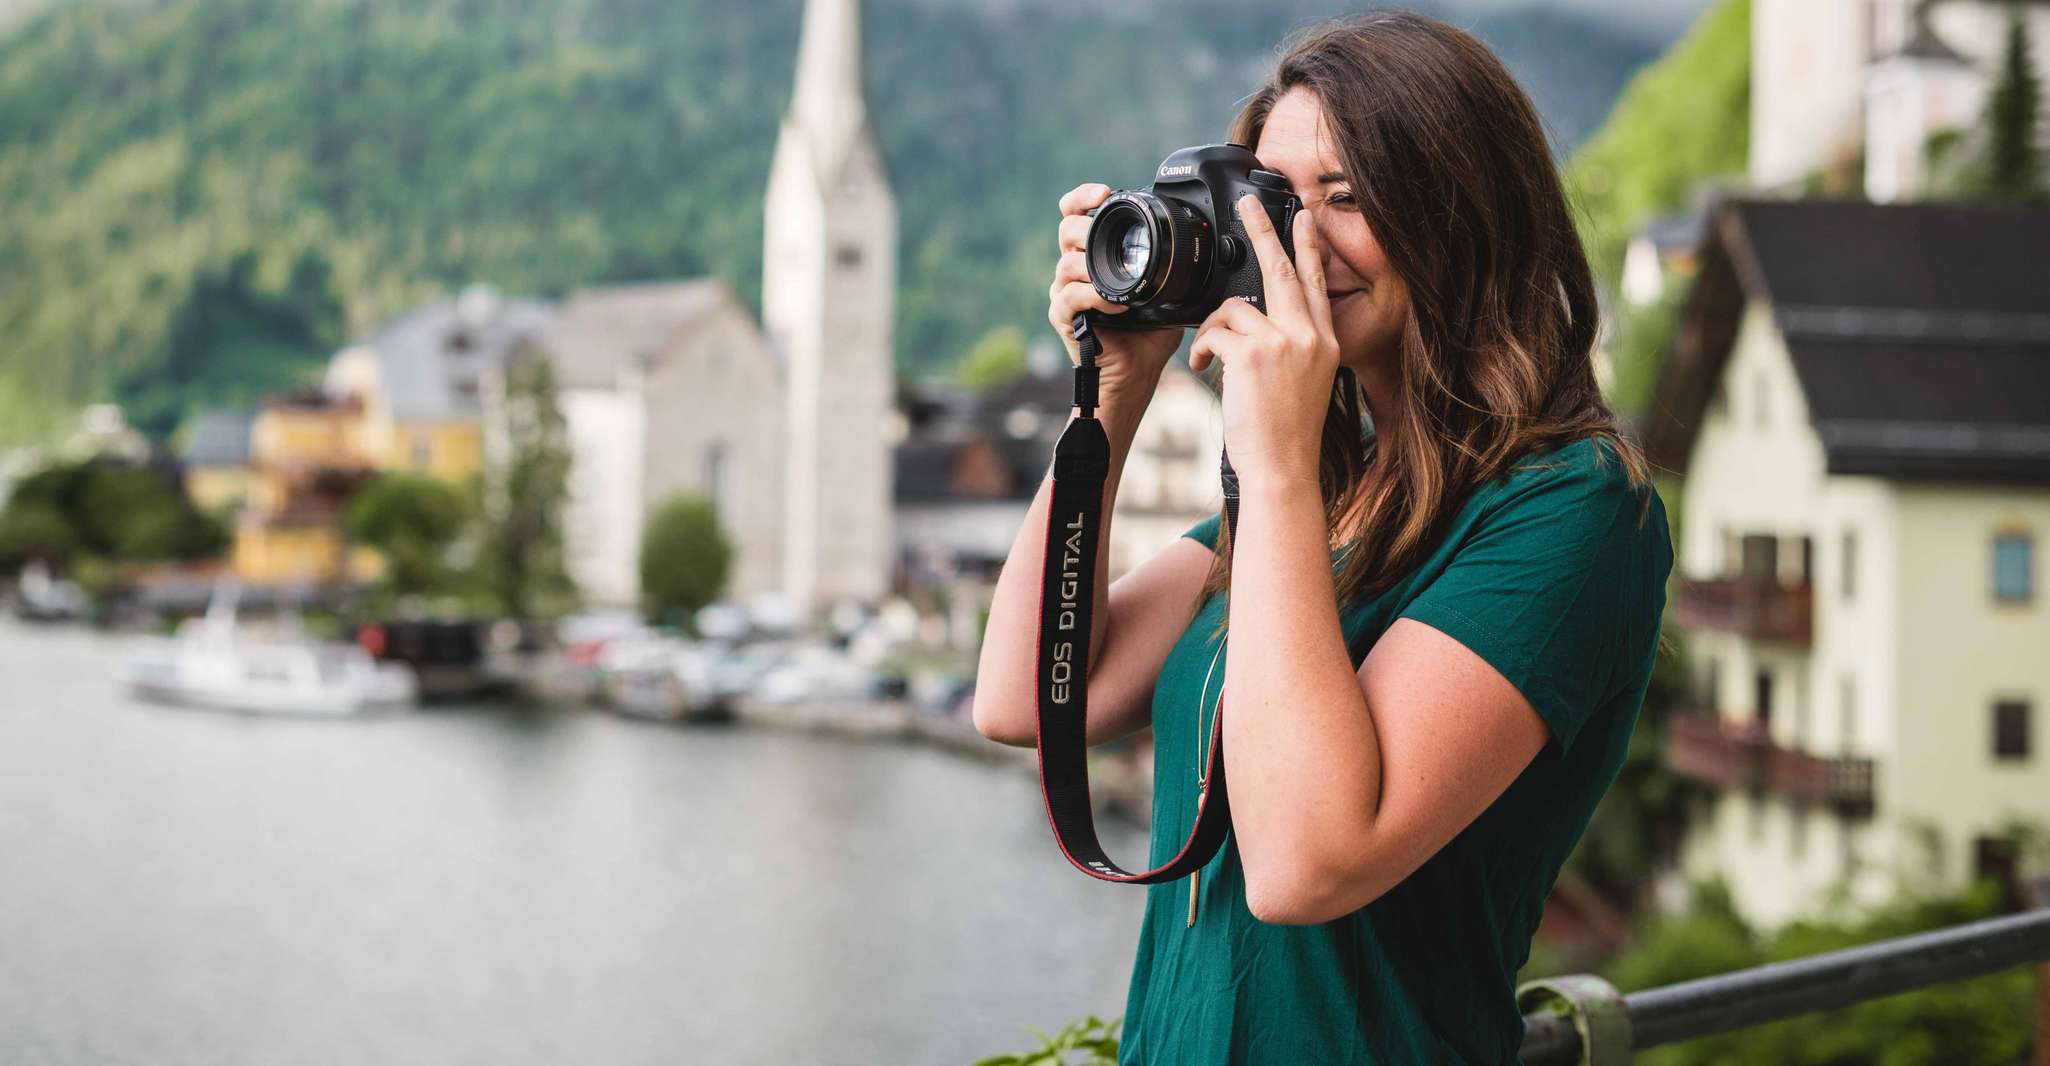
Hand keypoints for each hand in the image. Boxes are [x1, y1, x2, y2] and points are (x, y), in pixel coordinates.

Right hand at [1047, 182, 1182, 399]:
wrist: (1136, 372)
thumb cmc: (1149, 334)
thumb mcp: (1167, 290)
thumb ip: (1173, 265)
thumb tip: (1202, 242)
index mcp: (1097, 254)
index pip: (1075, 213)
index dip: (1083, 197)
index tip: (1102, 194)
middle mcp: (1076, 268)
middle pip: (1066, 230)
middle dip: (1085, 228)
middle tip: (1108, 238)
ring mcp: (1066, 292)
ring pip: (1066, 264)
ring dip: (1093, 267)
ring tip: (1123, 280)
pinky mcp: (1063, 317)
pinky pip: (1070, 297)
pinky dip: (1094, 297)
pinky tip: (1118, 305)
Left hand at [1188, 195, 1339, 487]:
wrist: (1284, 469)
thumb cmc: (1287, 435)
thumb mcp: (1303, 383)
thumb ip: (1288, 347)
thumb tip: (1252, 322)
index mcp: (1325, 342)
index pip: (1316, 283)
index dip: (1308, 247)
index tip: (1302, 218)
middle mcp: (1309, 335)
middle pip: (1282, 269)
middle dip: (1263, 230)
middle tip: (1248, 203)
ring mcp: (1283, 342)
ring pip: (1233, 308)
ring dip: (1213, 330)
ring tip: (1209, 357)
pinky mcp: (1252, 354)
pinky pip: (1214, 332)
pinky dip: (1202, 348)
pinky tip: (1204, 368)